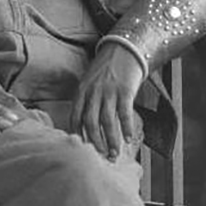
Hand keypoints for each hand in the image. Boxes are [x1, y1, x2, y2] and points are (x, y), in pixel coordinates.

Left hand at [70, 43, 144, 159]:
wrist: (124, 48)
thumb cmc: (107, 68)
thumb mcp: (90, 81)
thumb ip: (87, 99)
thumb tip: (87, 124)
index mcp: (82, 91)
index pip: (75, 117)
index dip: (78, 135)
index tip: (83, 149)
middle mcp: (93, 92)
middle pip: (90, 123)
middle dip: (95, 143)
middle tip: (102, 157)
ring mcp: (109, 91)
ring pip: (106, 121)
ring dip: (111, 140)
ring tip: (115, 153)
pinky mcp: (125, 90)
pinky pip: (124, 113)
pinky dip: (126, 127)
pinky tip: (129, 139)